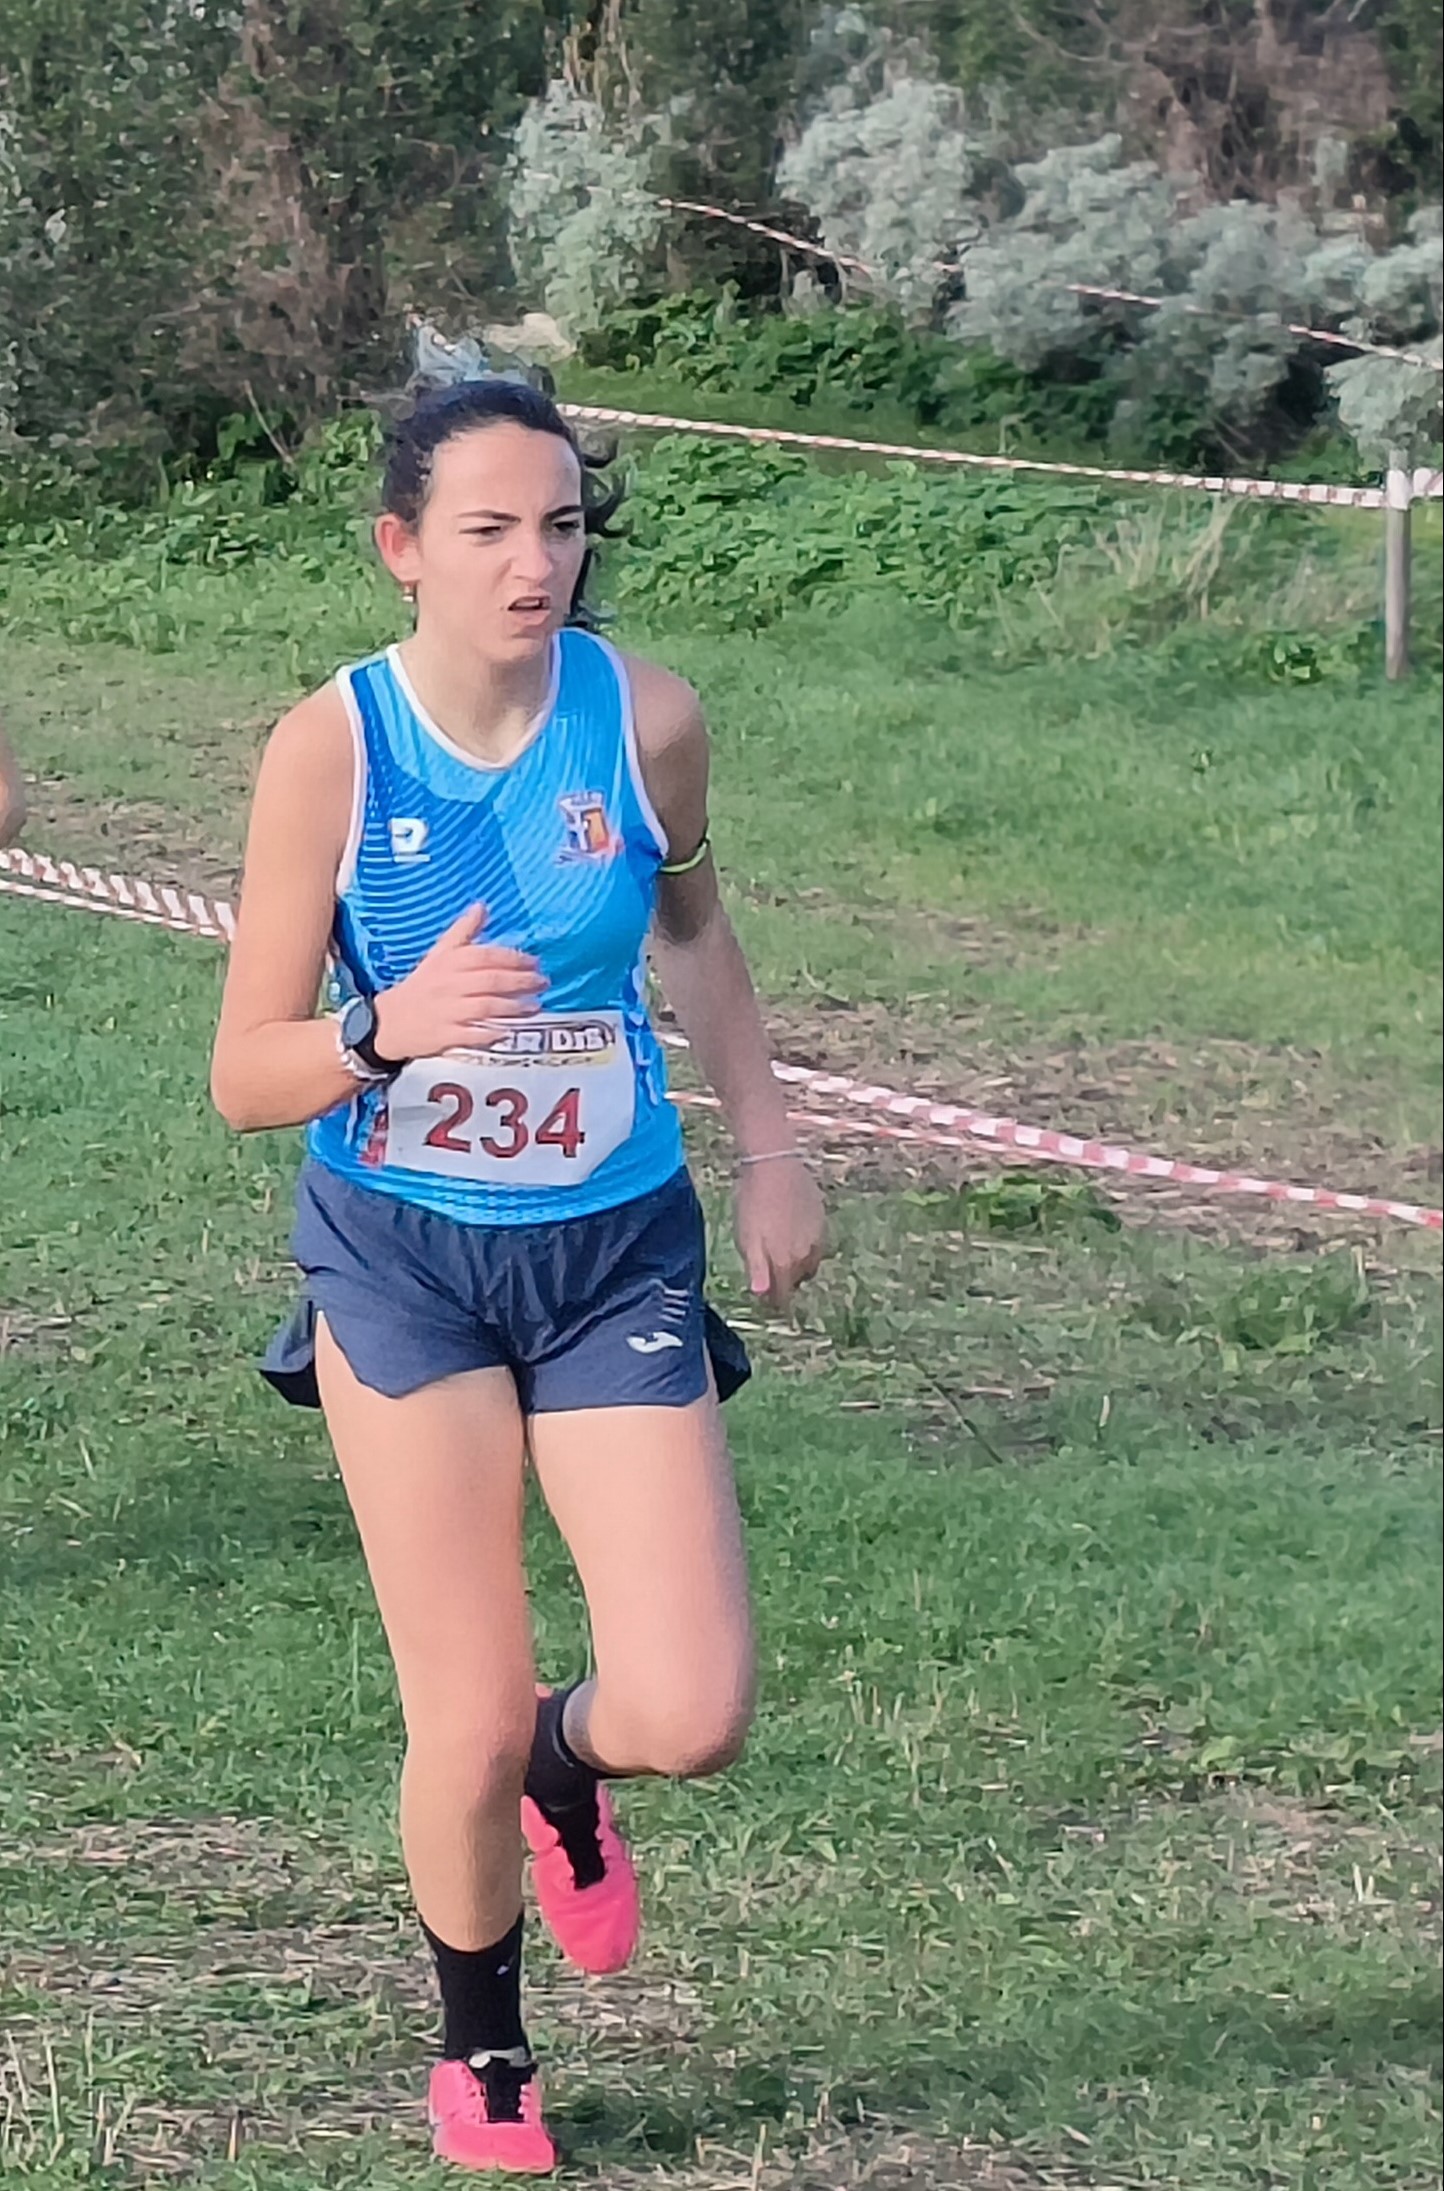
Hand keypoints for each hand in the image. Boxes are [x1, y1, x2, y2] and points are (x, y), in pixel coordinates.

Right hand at [373, 904, 545, 1058]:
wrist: (388, 1021)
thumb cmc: (421, 986)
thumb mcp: (438, 954)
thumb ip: (462, 931)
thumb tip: (482, 906)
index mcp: (448, 962)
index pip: (485, 956)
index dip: (513, 958)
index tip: (535, 962)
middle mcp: (448, 984)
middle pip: (490, 980)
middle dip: (521, 981)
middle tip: (542, 982)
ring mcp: (447, 1011)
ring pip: (486, 1006)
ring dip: (514, 1006)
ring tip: (534, 1005)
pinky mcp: (445, 1035)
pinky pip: (473, 1034)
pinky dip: (493, 1032)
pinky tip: (511, 1030)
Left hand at [734, 1155, 825, 1309]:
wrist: (775, 1166)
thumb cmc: (754, 1202)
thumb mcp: (747, 1237)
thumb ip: (756, 1267)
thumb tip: (762, 1295)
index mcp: (784, 1262)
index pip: (783, 1294)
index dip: (775, 1302)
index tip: (769, 1305)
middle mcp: (805, 1255)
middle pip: (797, 1280)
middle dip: (785, 1284)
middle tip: (772, 1282)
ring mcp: (816, 1237)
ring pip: (809, 1264)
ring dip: (797, 1268)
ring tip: (784, 1261)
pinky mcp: (822, 1221)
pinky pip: (816, 1246)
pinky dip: (807, 1250)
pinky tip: (796, 1239)